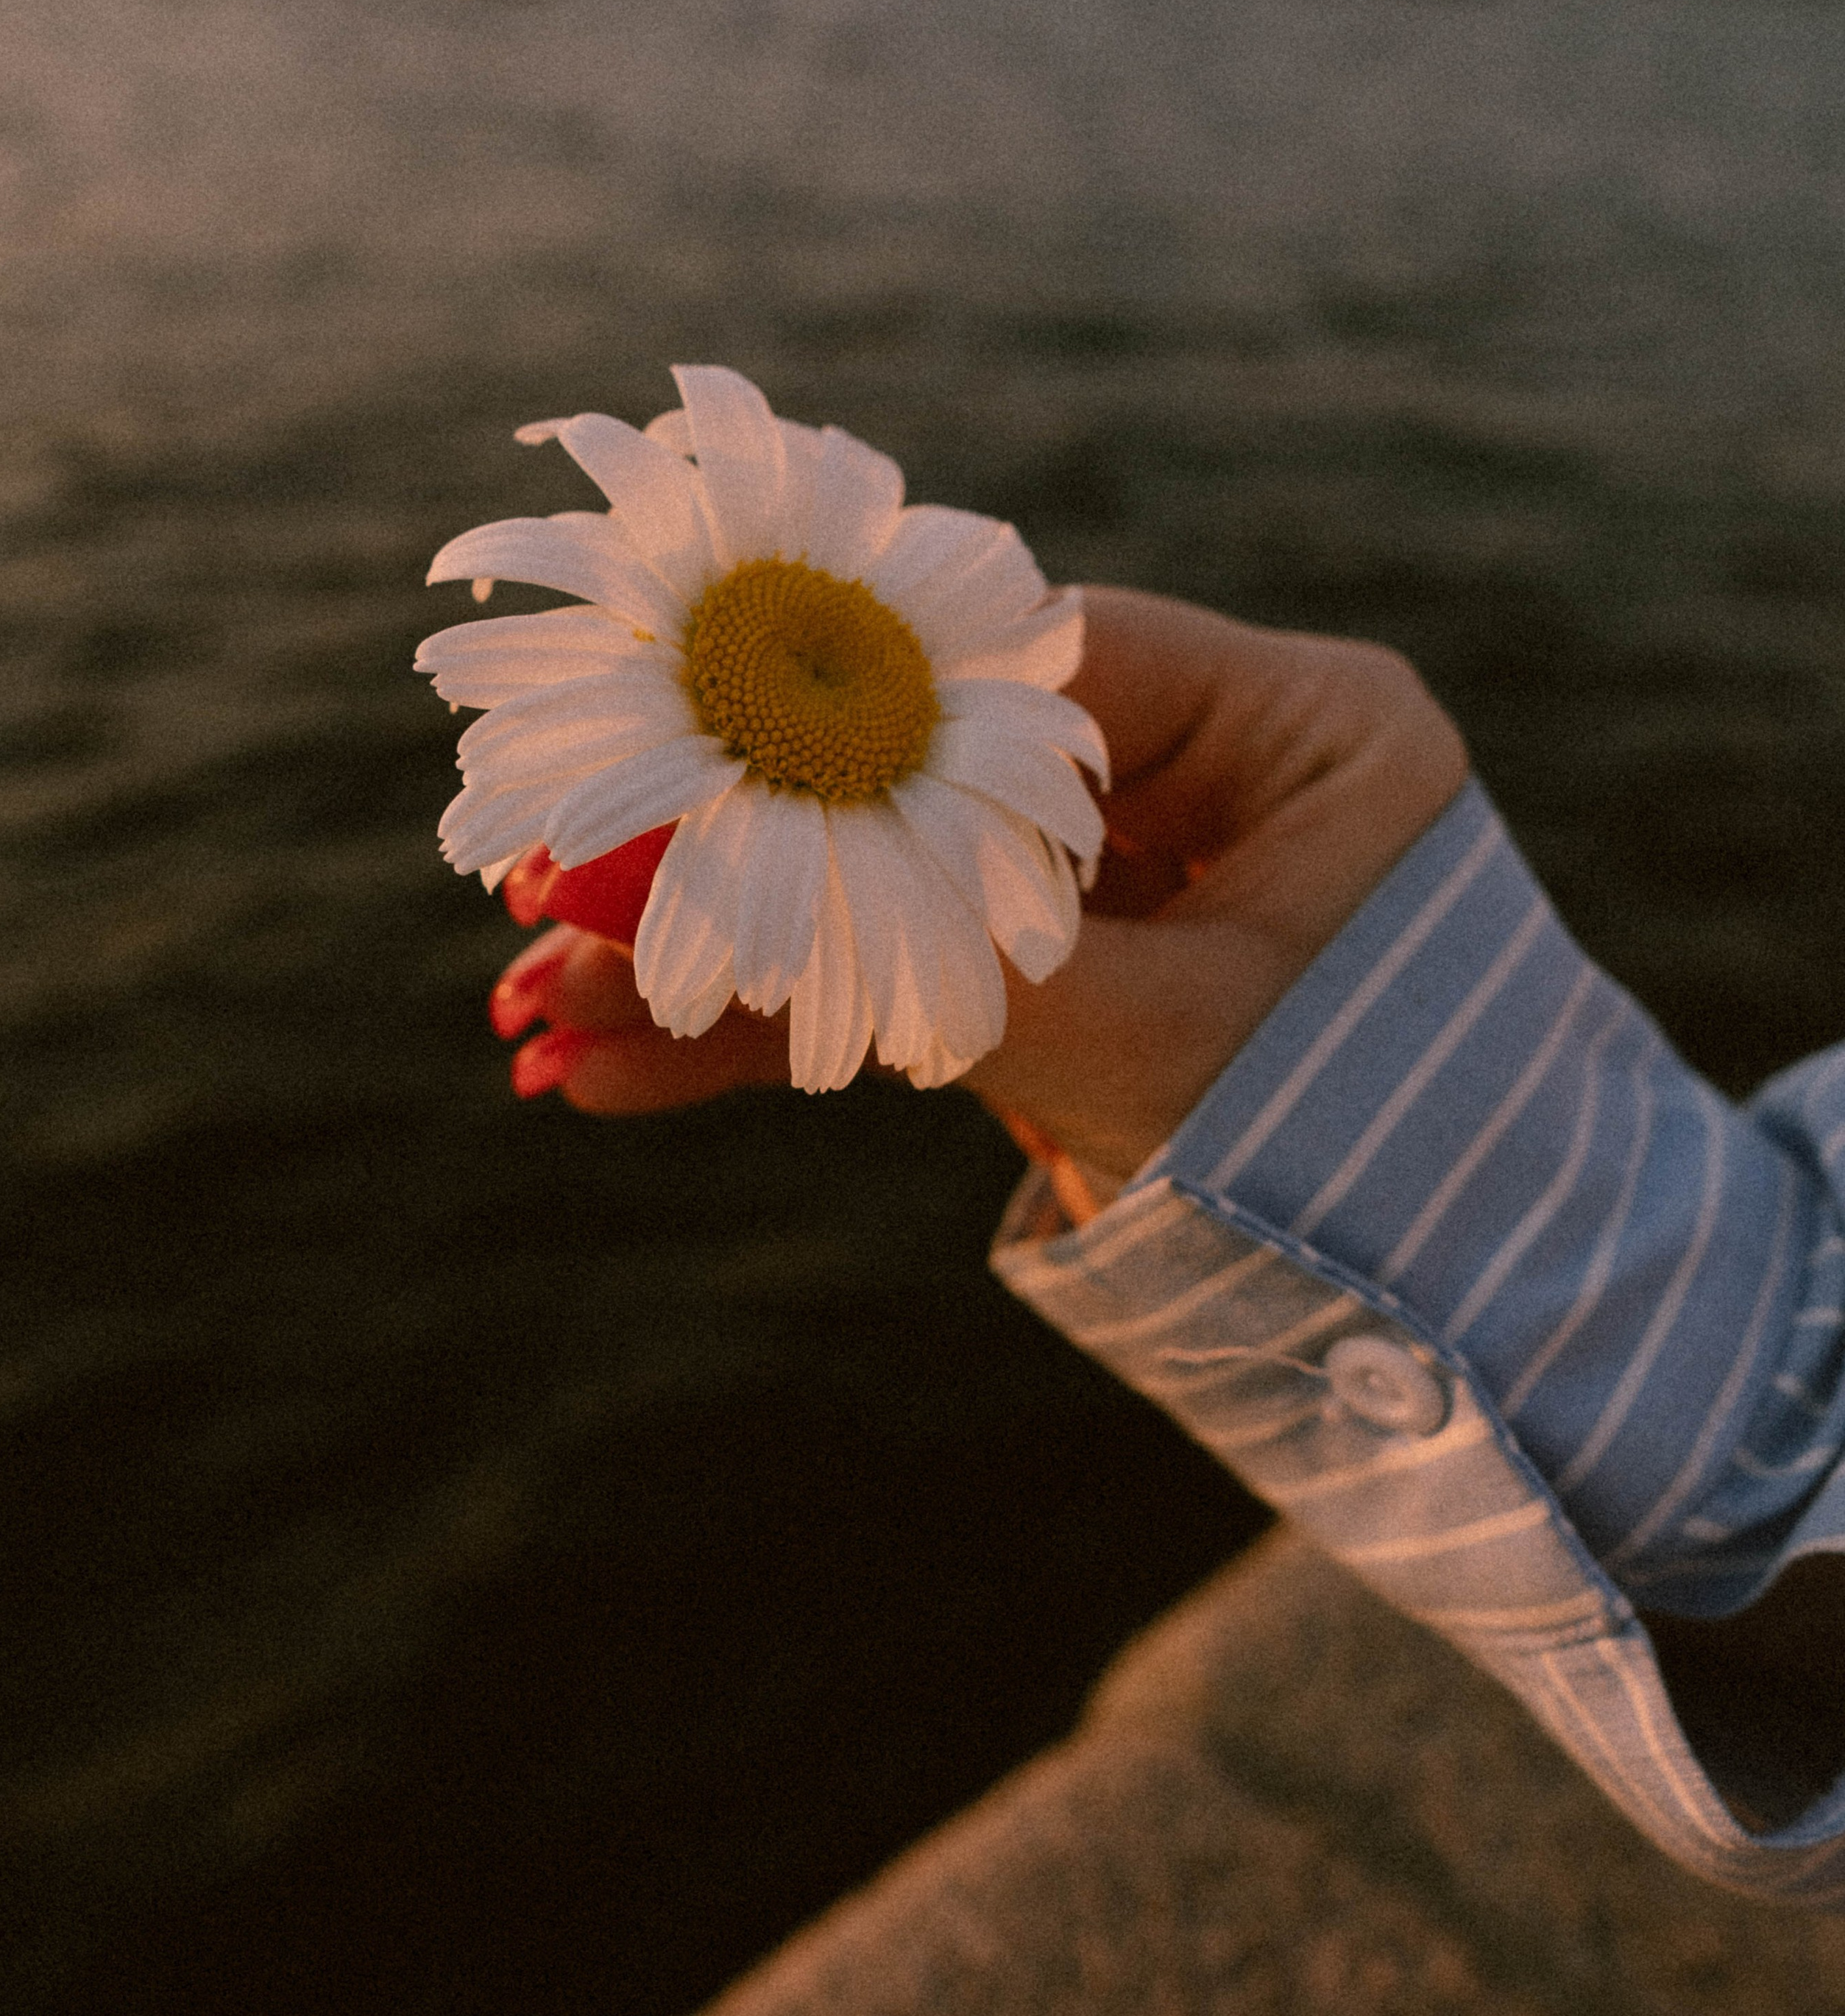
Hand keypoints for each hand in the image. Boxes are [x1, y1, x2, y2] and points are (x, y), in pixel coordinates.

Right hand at [491, 587, 1468, 1213]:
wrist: (1469, 1348)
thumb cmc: (1382, 1177)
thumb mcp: (1170, 1049)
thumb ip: (957, 948)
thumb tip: (717, 866)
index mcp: (1294, 729)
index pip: (1031, 667)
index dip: (844, 704)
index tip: (678, 749)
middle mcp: (1209, 782)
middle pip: (929, 773)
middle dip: (742, 852)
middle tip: (557, 898)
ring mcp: (1126, 889)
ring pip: (893, 885)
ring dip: (723, 959)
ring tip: (545, 1019)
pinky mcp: (1066, 990)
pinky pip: (907, 985)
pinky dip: (782, 1035)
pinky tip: (622, 1072)